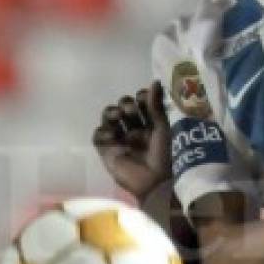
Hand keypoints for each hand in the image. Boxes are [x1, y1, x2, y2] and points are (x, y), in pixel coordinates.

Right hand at [92, 82, 171, 201]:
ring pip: (109, 118)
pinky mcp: (108, 151)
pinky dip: (102, 131)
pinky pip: (98, 136)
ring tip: (118, 116)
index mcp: (150, 124)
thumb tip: (155, 81)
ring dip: (111, 112)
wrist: (156, 182)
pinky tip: (112, 135)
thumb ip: (156, 106)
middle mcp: (134, 130)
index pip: (140, 102)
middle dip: (126, 105)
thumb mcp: (162, 128)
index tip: (144, 99)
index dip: (140, 97)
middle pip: (123, 107)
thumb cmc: (165, 155)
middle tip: (131, 112)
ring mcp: (120, 140)